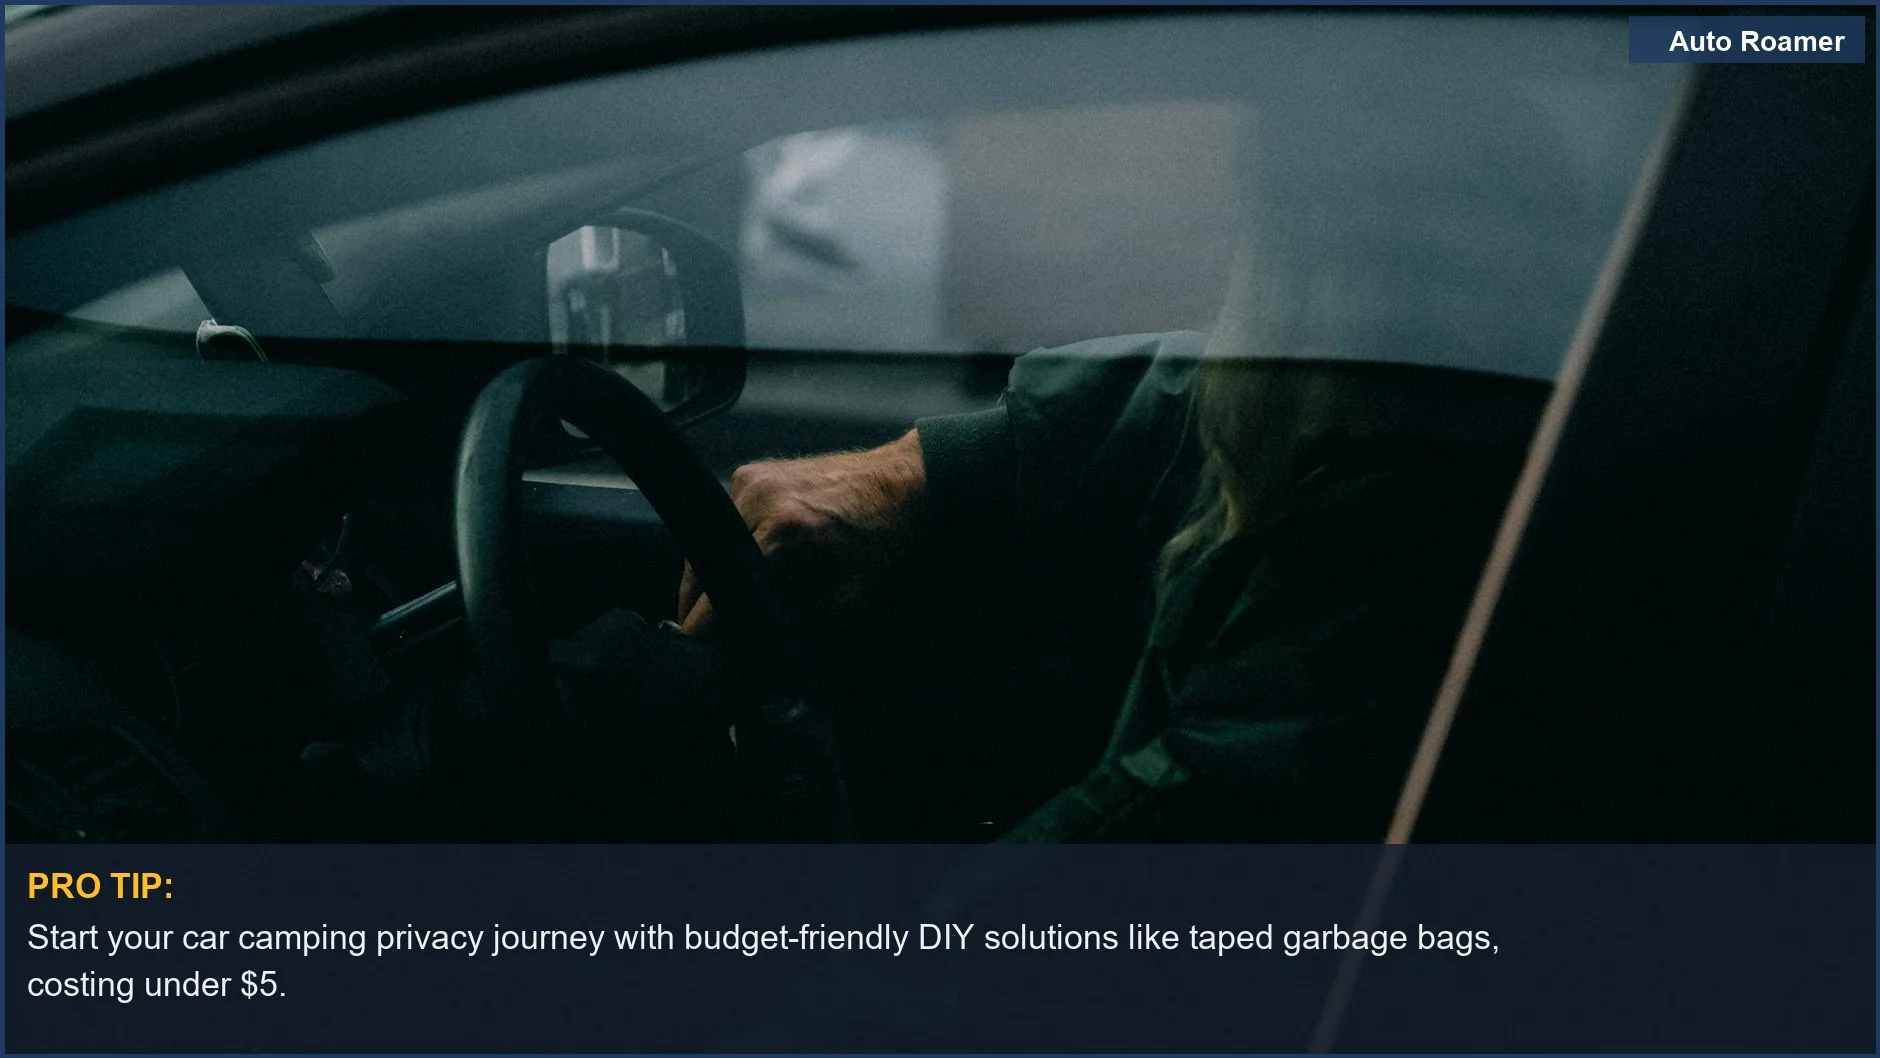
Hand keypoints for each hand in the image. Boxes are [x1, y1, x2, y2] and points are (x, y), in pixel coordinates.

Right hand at [677, 430, 925, 633]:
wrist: (903, 479)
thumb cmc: (885, 533)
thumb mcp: (851, 591)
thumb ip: (804, 617)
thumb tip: (765, 635)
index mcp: (784, 525)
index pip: (726, 578)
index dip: (704, 613)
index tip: (691, 636)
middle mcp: (761, 495)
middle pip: (707, 555)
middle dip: (696, 592)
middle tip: (693, 622)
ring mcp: (754, 477)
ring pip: (711, 534)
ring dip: (708, 565)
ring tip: (711, 598)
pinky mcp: (755, 470)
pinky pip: (725, 513)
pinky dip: (725, 538)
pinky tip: (733, 562)